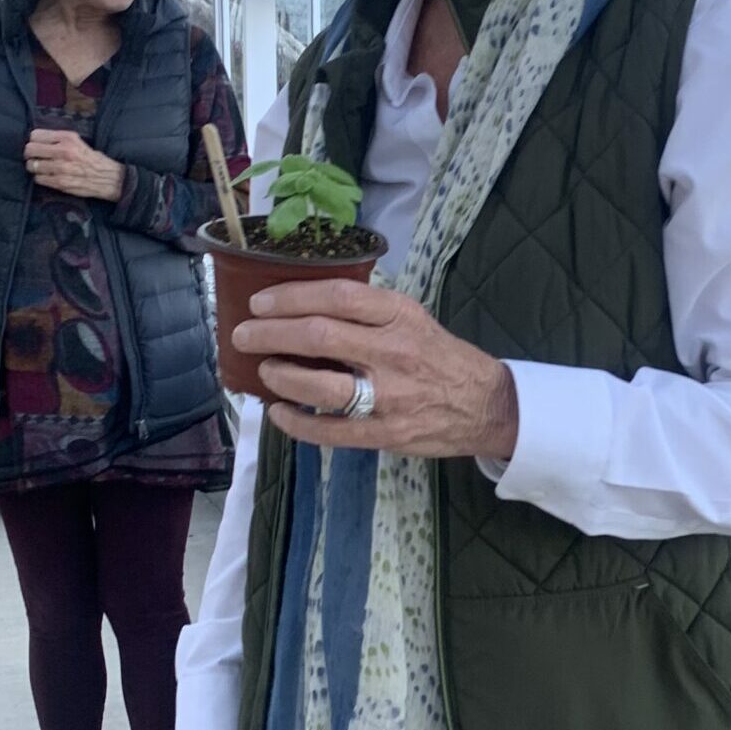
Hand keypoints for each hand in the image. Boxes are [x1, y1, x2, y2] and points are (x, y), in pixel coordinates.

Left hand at [24, 128, 125, 200]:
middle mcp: (64, 151)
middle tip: (34, 158)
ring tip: (42, 168)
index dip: (33, 141)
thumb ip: (58, 139)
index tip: (36, 146)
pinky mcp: (60, 182)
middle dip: (29, 155)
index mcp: (68, 138)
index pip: (35, 135)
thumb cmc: (91, 159)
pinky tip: (48, 177)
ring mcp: (61, 168)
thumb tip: (35, 140)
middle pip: (30, 149)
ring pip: (32, 165)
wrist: (109, 178)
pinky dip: (40, 178)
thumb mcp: (78, 141)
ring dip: (34, 168)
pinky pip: (38, 179)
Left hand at [232, 281, 519, 459]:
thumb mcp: (413, 319)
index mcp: (400, 315)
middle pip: (319, 336)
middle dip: (271, 333)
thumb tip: (304, 307)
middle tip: (244, 334)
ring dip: (281, 376)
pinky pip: (330, 430)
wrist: (486, 405)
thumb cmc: (440, 356)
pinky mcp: (385, 433)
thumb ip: (368, 312)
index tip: (260, 301)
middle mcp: (394, 351)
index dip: (291, 296)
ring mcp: (390, 396)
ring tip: (264, 371)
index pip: (338, 296)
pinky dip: (296, 422)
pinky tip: (279, 412)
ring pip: (321, 385)